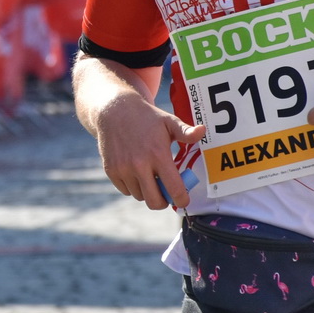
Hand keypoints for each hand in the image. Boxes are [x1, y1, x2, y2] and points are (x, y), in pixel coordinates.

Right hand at [91, 91, 204, 210]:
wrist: (115, 110)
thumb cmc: (147, 117)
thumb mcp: (169, 121)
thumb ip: (186, 132)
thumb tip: (202, 131)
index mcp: (158, 154)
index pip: (174, 188)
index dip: (181, 199)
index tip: (183, 200)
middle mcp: (139, 164)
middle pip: (154, 202)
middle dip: (163, 202)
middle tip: (166, 194)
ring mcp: (123, 169)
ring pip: (139, 196)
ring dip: (147, 192)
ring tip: (150, 177)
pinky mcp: (111, 170)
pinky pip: (126, 190)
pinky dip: (133, 187)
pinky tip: (136, 173)